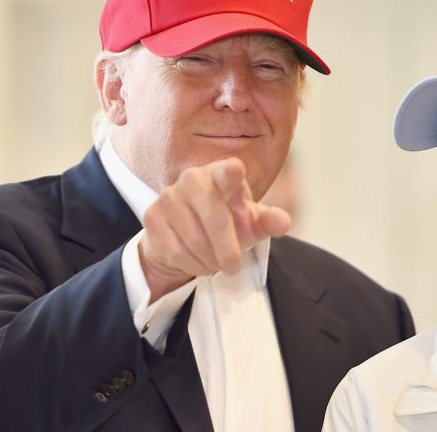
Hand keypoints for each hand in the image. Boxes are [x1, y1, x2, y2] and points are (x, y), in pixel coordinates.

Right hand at [138, 158, 290, 301]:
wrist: (187, 237)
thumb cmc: (226, 222)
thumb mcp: (250, 223)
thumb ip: (267, 221)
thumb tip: (284, 222)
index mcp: (221, 174)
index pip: (227, 172)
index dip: (230, 173)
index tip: (235, 170)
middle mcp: (193, 178)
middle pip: (214, 216)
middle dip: (227, 248)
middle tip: (234, 266)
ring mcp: (169, 196)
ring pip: (194, 238)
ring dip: (210, 259)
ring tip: (216, 263)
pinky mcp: (153, 216)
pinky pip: (176, 249)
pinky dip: (191, 263)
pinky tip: (198, 262)